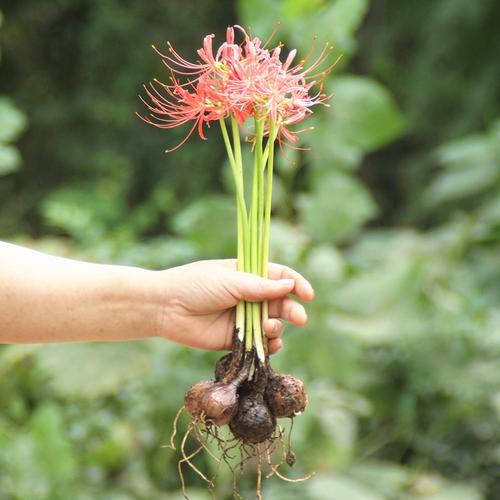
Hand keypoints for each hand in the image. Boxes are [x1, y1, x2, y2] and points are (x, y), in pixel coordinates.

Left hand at [158, 259, 313, 353]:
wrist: (166, 307)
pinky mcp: (235, 338)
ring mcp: (243, 317)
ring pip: (272, 324)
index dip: (296, 284)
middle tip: (299, 318)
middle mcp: (249, 296)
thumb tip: (289, 286)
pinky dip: (268, 345)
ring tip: (268, 329)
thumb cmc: (196, 285)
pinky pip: (259, 343)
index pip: (280, 277)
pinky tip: (269, 344)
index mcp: (248, 275)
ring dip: (277, 327)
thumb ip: (259, 287)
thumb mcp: (230, 281)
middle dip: (292, 309)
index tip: (308, 294)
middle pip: (280, 302)